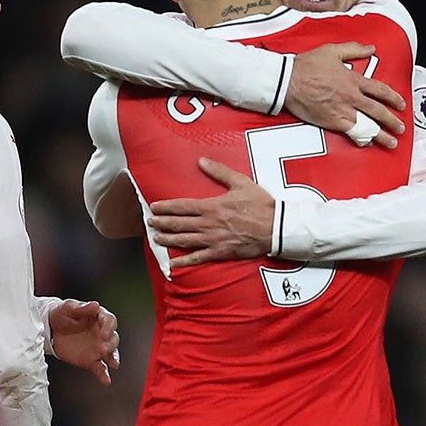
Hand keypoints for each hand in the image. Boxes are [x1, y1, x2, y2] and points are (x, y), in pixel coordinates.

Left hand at [47, 299, 119, 382]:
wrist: (50, 330)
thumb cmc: (61, 315)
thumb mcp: (68, 308)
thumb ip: (82, 308)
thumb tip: (95, 305)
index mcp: (98, 318)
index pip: (109, 321)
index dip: (108, 326)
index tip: (103, 332)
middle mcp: (101, 333)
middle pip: (113, 338)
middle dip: (110, 344)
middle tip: (102, 347)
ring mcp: (98, 348)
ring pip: (111, 353)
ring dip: (113, 358)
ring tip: (112, 363)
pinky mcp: (92, 360)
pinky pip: (101, 368)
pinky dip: (104, 375)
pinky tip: (106, 380)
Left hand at [148, 159, 275, 267]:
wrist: (276, 228)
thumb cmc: (260, 205)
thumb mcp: (240, 183)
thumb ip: (219, 172)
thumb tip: (202, 160)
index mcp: (211, 206)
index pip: (182, 206)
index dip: (166, 207)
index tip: (154, 207)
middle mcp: (208, 224)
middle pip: (179, 224)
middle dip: (162, 223)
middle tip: (150, 223)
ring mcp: (213, 240)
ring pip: (184, 240)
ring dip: (168, 240)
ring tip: (156, 239)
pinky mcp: (220, 253)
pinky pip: (198, 258)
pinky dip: (184, 262)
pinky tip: (173, 265)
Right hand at [284, 43, 405, 147]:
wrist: (288, 81)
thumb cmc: (306, 66)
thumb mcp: (332, 50)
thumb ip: (354, 49)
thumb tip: (370, 48)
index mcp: (353, 79)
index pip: (380, 90)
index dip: (393, 98)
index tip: (401, 104)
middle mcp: (351, 96)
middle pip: (378, 110)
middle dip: (392, 121)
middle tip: (401, 128)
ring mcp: (343, 110)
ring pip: (369, 125)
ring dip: (382, 135)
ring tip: (391, 142)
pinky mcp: (332, 122)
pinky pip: (352, 133)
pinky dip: (361, 138)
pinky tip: (367, 143)